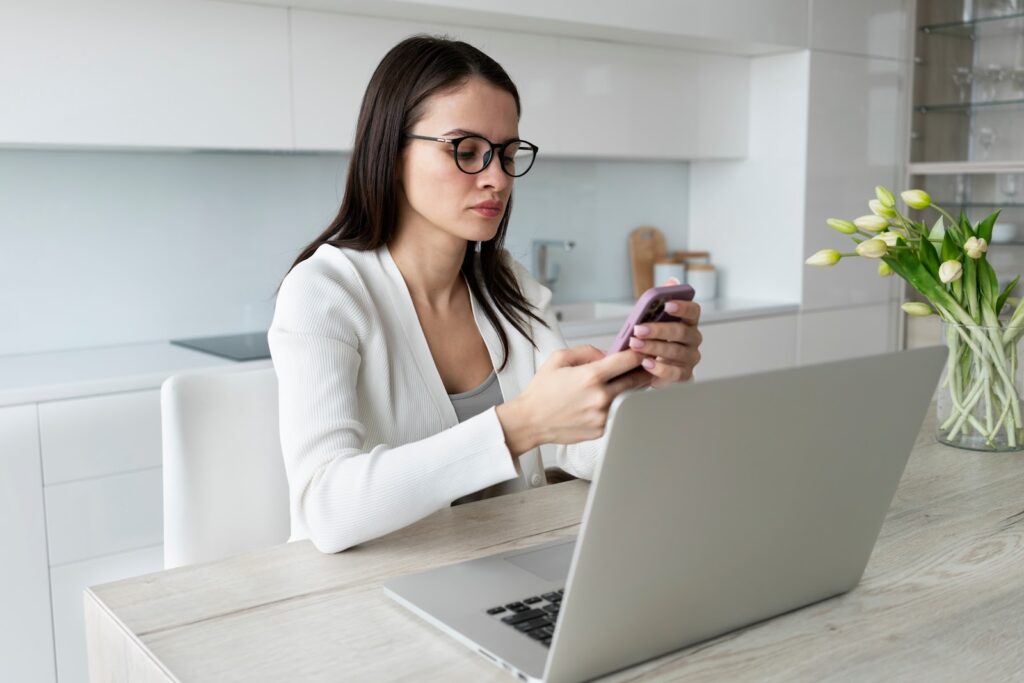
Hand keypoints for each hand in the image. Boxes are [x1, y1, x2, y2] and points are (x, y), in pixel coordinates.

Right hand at [496, 345, 649, 455]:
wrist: (530, 420)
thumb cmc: (542, 391)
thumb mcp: (558, 359)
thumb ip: (587, 351)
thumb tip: (607, 354)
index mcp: (590, 376)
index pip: (628, 361)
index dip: (639, 353)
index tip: (643, 351)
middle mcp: (600, 397)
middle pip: (635, 380)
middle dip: (641, 371)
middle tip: (645, 366)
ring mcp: (603, 416)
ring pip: (627, 398)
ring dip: (628, 389)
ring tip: (621, 383)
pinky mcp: (601, 429)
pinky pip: (616, 413)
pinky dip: (614, 406)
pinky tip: (601, 402)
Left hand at [628, 278, 702, 386]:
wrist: (646, 366)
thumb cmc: (652, 338)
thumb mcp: (651, 317)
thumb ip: (660, 300)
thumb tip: (672, 281)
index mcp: (688, 322)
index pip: (693, 311)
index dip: (683, 307)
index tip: (668, 305)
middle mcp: (693, 339)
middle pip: (682, 332)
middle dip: (659, 330)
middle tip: (639, 329)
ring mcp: (690, 358)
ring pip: (677, 352)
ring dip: (654, 348)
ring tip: (636, 345)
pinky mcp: (685, 375)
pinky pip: (676, 373)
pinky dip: (660, 368)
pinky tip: (646, 364)